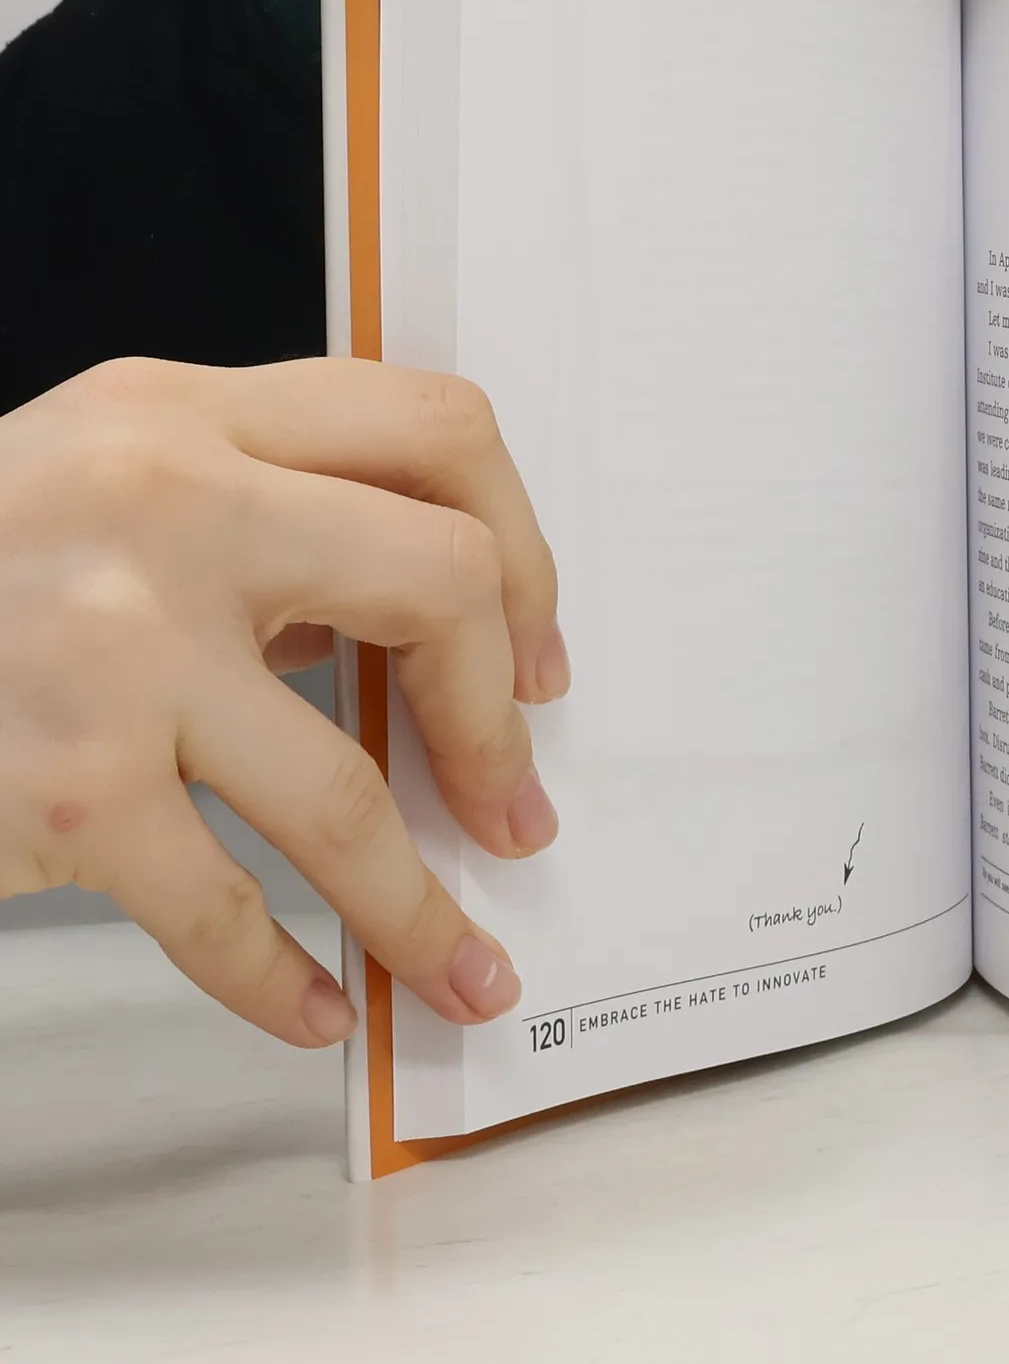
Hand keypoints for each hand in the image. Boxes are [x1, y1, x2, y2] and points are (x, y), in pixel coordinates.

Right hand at [0, 358, 567, 1046]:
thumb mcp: (104, 483)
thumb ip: (258, 516)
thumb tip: (419, 637)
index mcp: (187, 412)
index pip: (433, 431)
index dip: (522, 545)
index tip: (536, 647)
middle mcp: (167, 503)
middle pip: (440, 579)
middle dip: (499, 714)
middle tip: (514, 802)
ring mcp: (115, 645)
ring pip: (347, 790)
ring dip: (423, 905)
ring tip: (464, 965)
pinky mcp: (62, 783)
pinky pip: (222, 903)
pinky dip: (280, 975)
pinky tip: (316, 1006)